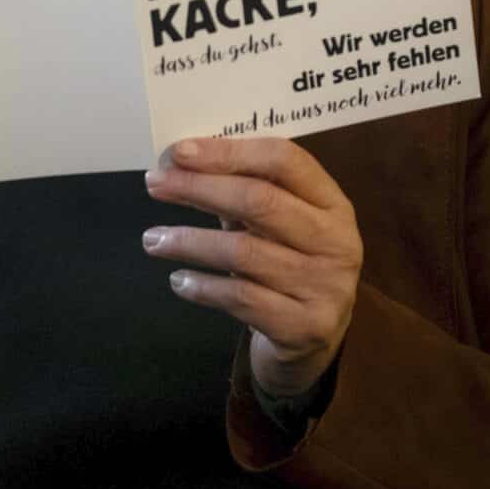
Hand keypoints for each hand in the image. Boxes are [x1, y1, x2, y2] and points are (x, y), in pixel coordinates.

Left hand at [141, 136, 362, 398]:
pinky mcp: (306, 326)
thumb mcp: (274, 221)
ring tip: (152, 239)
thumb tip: (174, 162)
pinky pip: (241, 299)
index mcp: (332, 202)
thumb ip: (237, 190)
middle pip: (261, 201)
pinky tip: (178, 280)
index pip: (284, 160)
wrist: (312, 337)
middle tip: (154, 185)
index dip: (228, 152)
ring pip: (244, 252)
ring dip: (189, 242)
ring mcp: (326, 286)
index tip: (178, 152)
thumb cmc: (284, 260)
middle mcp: (337, 241)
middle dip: (199, 188)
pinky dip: (203, 287)